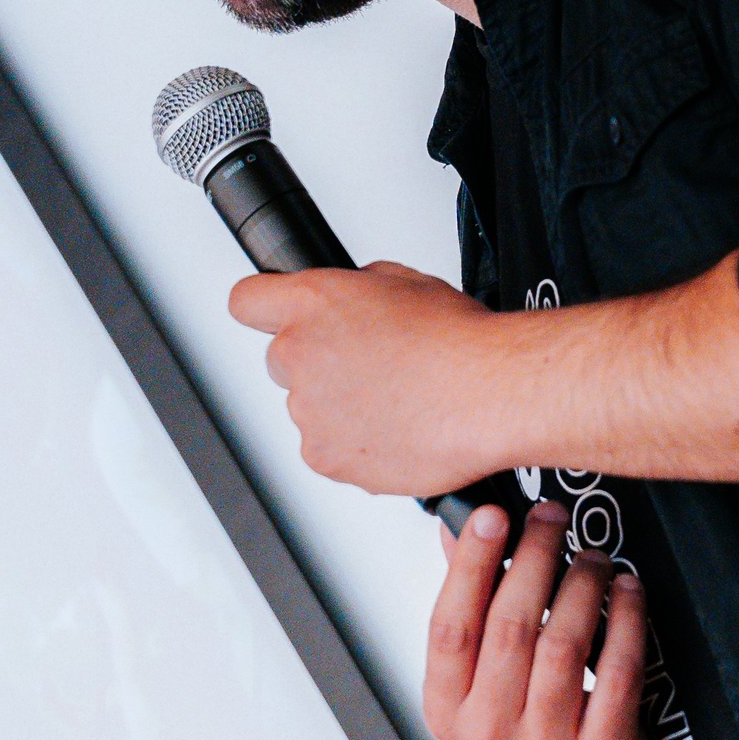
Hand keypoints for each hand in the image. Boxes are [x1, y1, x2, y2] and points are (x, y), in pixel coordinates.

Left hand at [228, 260, 500, 495]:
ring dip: (340, 406)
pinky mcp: (325, 456)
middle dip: (316, 362)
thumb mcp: (408, 283)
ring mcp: (309, 410)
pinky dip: (355, 445)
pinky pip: (328, 449)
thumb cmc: (460, 342)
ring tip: (396, 400)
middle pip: (281, 359)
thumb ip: (360, 291)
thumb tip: (355, 301)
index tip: (272, 316)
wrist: (490, 394)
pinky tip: (396, 429)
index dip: (263, 307)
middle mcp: (300, 354)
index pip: (248, 299)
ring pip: (310, 408)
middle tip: (365, 366)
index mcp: (314, 303)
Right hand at [422, 500, 660, 739]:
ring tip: (591, 556)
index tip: (491, 515)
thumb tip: (458, 530)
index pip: (450, 628)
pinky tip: (627, 590)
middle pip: (510, 628)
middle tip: (551, 519)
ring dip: (581, 584)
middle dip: (534, 558)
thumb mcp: (479, 684)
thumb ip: (467, 607)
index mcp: (447, 713)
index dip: (471, 565)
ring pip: (564, 644)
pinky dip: (625, 620)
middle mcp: (489, 737)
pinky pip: (618, 671)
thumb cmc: (525, 733)